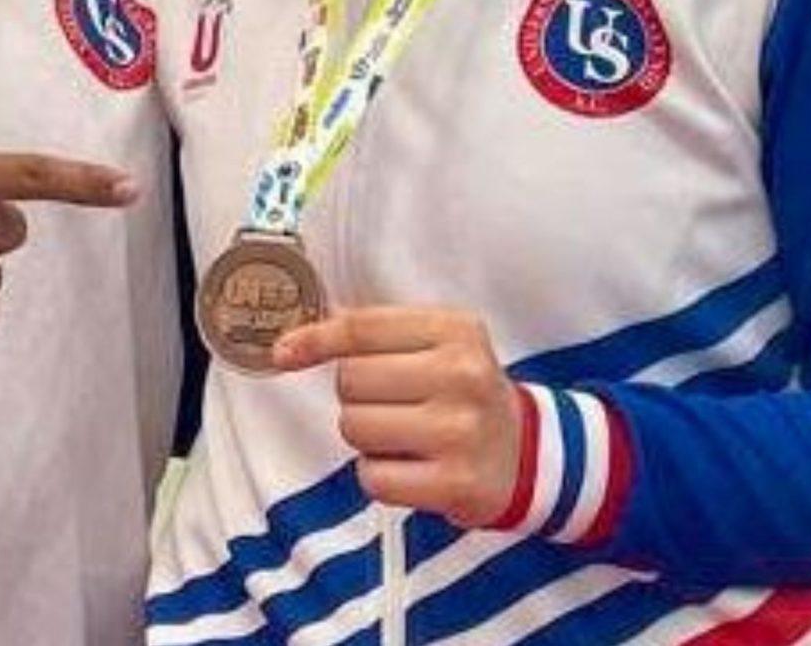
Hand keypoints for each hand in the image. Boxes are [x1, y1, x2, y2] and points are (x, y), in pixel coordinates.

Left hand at [274, 306, 524, 527]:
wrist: (525, 453)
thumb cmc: (464, 394)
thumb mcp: (438, 344)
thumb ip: (374, 334)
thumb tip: (293, 342)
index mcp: (456, 330)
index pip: (363, 327)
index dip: (315, 339)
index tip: (285, 353)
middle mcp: (462, 375)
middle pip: (351, 379)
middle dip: (356, 395)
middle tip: (391, 404)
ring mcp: (459, 430)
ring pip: (355, 427)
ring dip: (365, 436)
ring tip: (403, 436)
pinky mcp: (454, 482)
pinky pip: (372, 476)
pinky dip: (378, 475)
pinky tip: (409, 467)